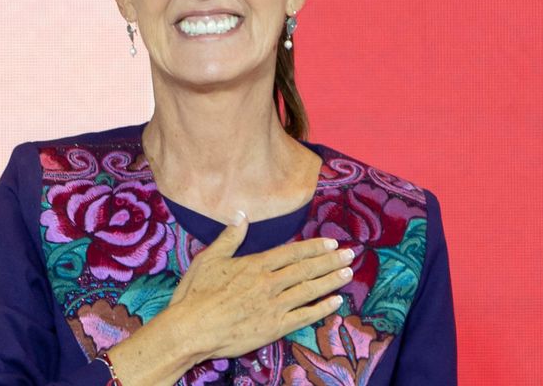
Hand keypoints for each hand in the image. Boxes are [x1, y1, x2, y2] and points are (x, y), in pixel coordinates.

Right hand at [165, 210, 354, 360]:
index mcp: (255, 265)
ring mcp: (274, 306)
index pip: (292, 252)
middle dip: (330, 261)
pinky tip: (335, 302)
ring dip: (331, 281)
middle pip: (306, 269)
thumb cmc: (196, 294)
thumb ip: (229, 237)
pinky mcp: (274, 327)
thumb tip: (241, 214)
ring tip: (348, 274)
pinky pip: (304, 316)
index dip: (314, 247)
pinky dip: (322, 309)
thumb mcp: (209, 259)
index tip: (331, 244)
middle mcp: (269, 283)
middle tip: (350, 255)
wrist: (192, 328)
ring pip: (310, 290)